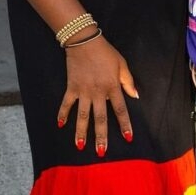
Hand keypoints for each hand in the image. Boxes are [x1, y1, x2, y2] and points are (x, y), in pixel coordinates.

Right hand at [57, 36, 137, 156]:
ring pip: (82, 115)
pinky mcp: (71, 87)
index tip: (128, 138)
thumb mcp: (122, 64)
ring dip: (81, 131)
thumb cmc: (106, 52)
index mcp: (112, 86)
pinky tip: (60, 125)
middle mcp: (98, 92)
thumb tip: (135, 96)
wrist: (84, 41)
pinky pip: (66, 103)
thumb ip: (128, 81)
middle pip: (100, 118)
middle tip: (101, 153)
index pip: (120, 110)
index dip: (125, 125)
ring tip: (80, 146)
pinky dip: (62, 114)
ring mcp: (83, 91)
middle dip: (101, 136)